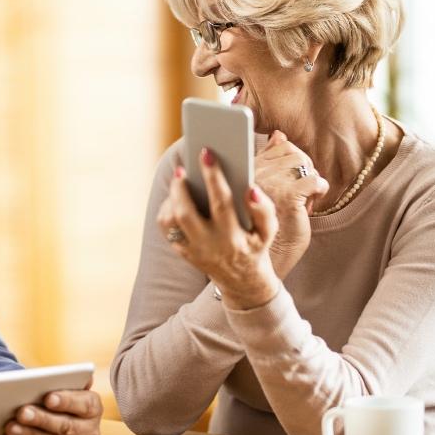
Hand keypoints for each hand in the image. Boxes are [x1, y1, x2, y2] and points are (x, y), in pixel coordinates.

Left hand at [3, 383, 102, 434]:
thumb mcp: (64, 390)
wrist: (55, 430)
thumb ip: (66, 381)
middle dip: (42, 419)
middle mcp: (90, 432)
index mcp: (94, 409)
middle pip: (67, 427)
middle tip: (21, 412)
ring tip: (10, 426)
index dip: (67, 401)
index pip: (86, 405)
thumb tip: (69, 375)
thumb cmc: (57, 403)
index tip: (48, 398)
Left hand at [157, 147, 280, 309]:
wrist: (242, 281)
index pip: (221, 201)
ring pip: (171, 222)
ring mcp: (193, 250)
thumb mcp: (268, 232)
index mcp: (233, 237)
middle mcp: (209, 245)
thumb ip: (264, 211)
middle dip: (181, 188)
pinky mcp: (183, 252)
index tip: (206, 153)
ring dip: (171, 199)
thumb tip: (251, 190)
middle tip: (181, 168)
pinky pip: (166, 230)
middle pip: (186, 213)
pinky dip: (167, 210)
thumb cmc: (255, 246)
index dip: (213, 176)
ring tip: (179, 180)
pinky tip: (175, 197)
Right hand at [255, 131, 328, 278]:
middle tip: (297, 192)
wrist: (262, 262)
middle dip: (301, 170)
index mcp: (243, 170)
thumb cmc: (260, 228)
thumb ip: (267, 161)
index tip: (290, 179)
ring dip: (308, 180)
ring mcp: (268, 184)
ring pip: (302, 163)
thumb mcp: (260, 190)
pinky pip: (313, 180)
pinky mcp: (286, 197)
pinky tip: (311, 204)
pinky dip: (319, 189)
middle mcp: (252, 174)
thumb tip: (278, 135)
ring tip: (301, 200)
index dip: (291, 161)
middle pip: (292, 152)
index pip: (278, 146)